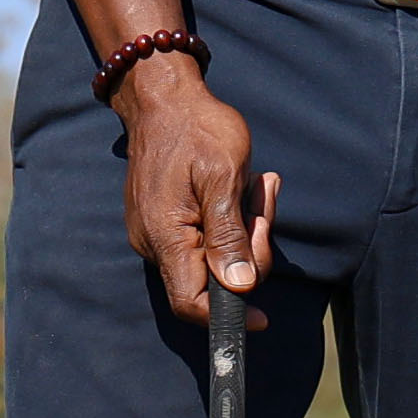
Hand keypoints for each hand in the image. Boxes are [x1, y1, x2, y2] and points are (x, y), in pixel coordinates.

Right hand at [117, 56, 269, 321]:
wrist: (165, 99)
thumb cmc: (197, 130)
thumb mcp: (223, 176)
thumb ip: (229, 234)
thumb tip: (238, 286)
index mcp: (166, 236)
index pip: (190, 302)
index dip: (228, 316)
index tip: (262, 318)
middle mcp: (155, 243)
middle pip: (213, 279)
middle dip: (250, 246)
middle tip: (262, 201)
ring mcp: (158, 233)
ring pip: (215, 255)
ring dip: (246, 226)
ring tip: (255, 183)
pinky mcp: (166, 222)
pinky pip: (206, 236)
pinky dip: (232, 218)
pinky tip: (243, 186)